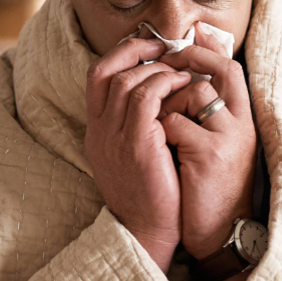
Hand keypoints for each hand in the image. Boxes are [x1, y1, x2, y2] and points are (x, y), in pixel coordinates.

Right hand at [85, 37, 193, 270]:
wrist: (148, 232)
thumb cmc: (151, 195)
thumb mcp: (134, 155)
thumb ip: (137, 125)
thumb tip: (158, 93)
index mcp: (96, 131)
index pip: (96, 76)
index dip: (120, 54)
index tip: (148, 48)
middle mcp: (98, 130)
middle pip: (107, 71)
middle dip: (138, 51)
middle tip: (166, 48)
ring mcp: (114, 136)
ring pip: (127, 80)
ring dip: (157, 68)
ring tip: (181, 69)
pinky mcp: (136, 143)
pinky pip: (146, 96)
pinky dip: (166, 83)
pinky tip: (185, 85)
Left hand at [158, 28, 258, 263]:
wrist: (218, 233)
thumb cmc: (209, 188)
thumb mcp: (216, 146)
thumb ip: (206, 114)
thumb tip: (183, 78)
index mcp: (244, 120)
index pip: (230, 68)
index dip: (207, 51)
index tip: (184, 45)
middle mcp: (241, 124)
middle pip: (216, 73)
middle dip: (184, 70)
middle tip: (160, 76)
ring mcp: (227, 137)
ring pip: (192, 93)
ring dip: (167, 106)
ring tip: (158, 127)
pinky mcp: (209, 153)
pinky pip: (173, 122)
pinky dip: (159, 131)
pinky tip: (159, 149)